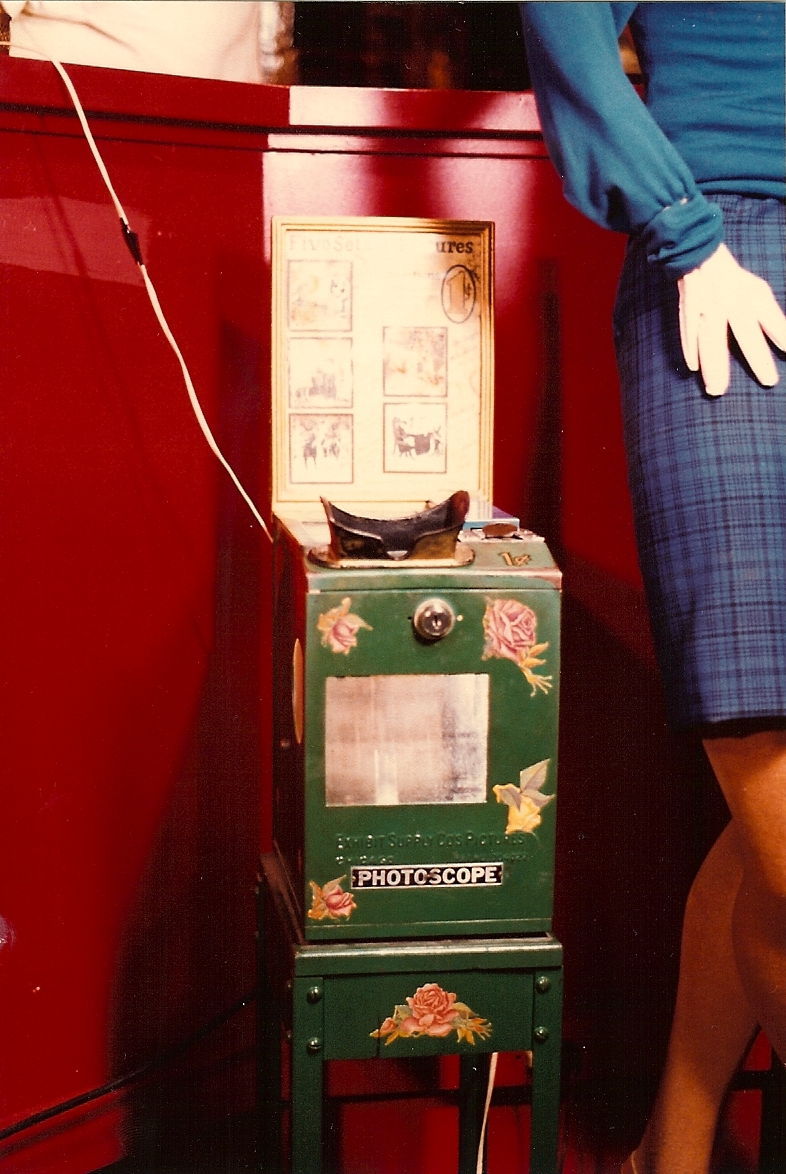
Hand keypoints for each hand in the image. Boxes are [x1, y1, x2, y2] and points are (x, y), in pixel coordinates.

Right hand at [678, 244, 785, 396]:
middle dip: (758, 356)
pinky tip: (692, 368)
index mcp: (749, 295)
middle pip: (745, 331)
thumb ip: (772, 320)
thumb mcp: (757, 292)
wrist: (699, 255)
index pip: (769, 318)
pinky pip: (688, 330)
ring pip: (712, 337)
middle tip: (768, 380)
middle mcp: (731, 299)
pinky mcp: (688, 308)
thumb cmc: (733, 280)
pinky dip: (690, 348)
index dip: (781, 335)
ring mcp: (707, 303)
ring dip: (715, 364)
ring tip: (717, 389)